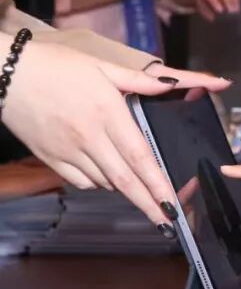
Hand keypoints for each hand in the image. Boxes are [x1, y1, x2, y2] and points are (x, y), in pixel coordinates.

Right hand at [2, 40, 231, 225]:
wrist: (6, 71)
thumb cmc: (58, 66)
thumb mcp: (103, 67)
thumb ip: (142, 81)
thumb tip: (176, 83)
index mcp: (108, 114)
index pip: (140, 157)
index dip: (158, 184)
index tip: (173, 204)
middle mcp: (89, 138)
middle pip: (125, 180)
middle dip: (149, 204)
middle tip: (169, 223)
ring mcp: (68, 151)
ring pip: (104, 182)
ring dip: (126, 189)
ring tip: (142, 192)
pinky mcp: (50, 158)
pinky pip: (81, 181)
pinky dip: (98, 183)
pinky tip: (107, 174)